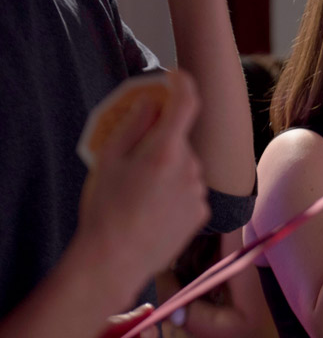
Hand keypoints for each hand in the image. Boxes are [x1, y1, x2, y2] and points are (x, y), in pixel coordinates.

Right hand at [75, 71, 208, 294]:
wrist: (116, 260)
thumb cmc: (106, 209)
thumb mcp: (108, 160)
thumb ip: (134, 125)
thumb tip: (153, 101)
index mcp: (166, 150)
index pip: (186, 103)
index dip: (183, 84)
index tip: (176, 76)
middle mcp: (191, 168)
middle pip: (179, 141)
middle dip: (161, 142)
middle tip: (132, 161)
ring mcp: (199, 191)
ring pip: (184, 168)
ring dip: (167, 171)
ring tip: (138, 196)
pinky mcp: (202, 213)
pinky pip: (189, 191)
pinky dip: (174, 193)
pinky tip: (152, 210)